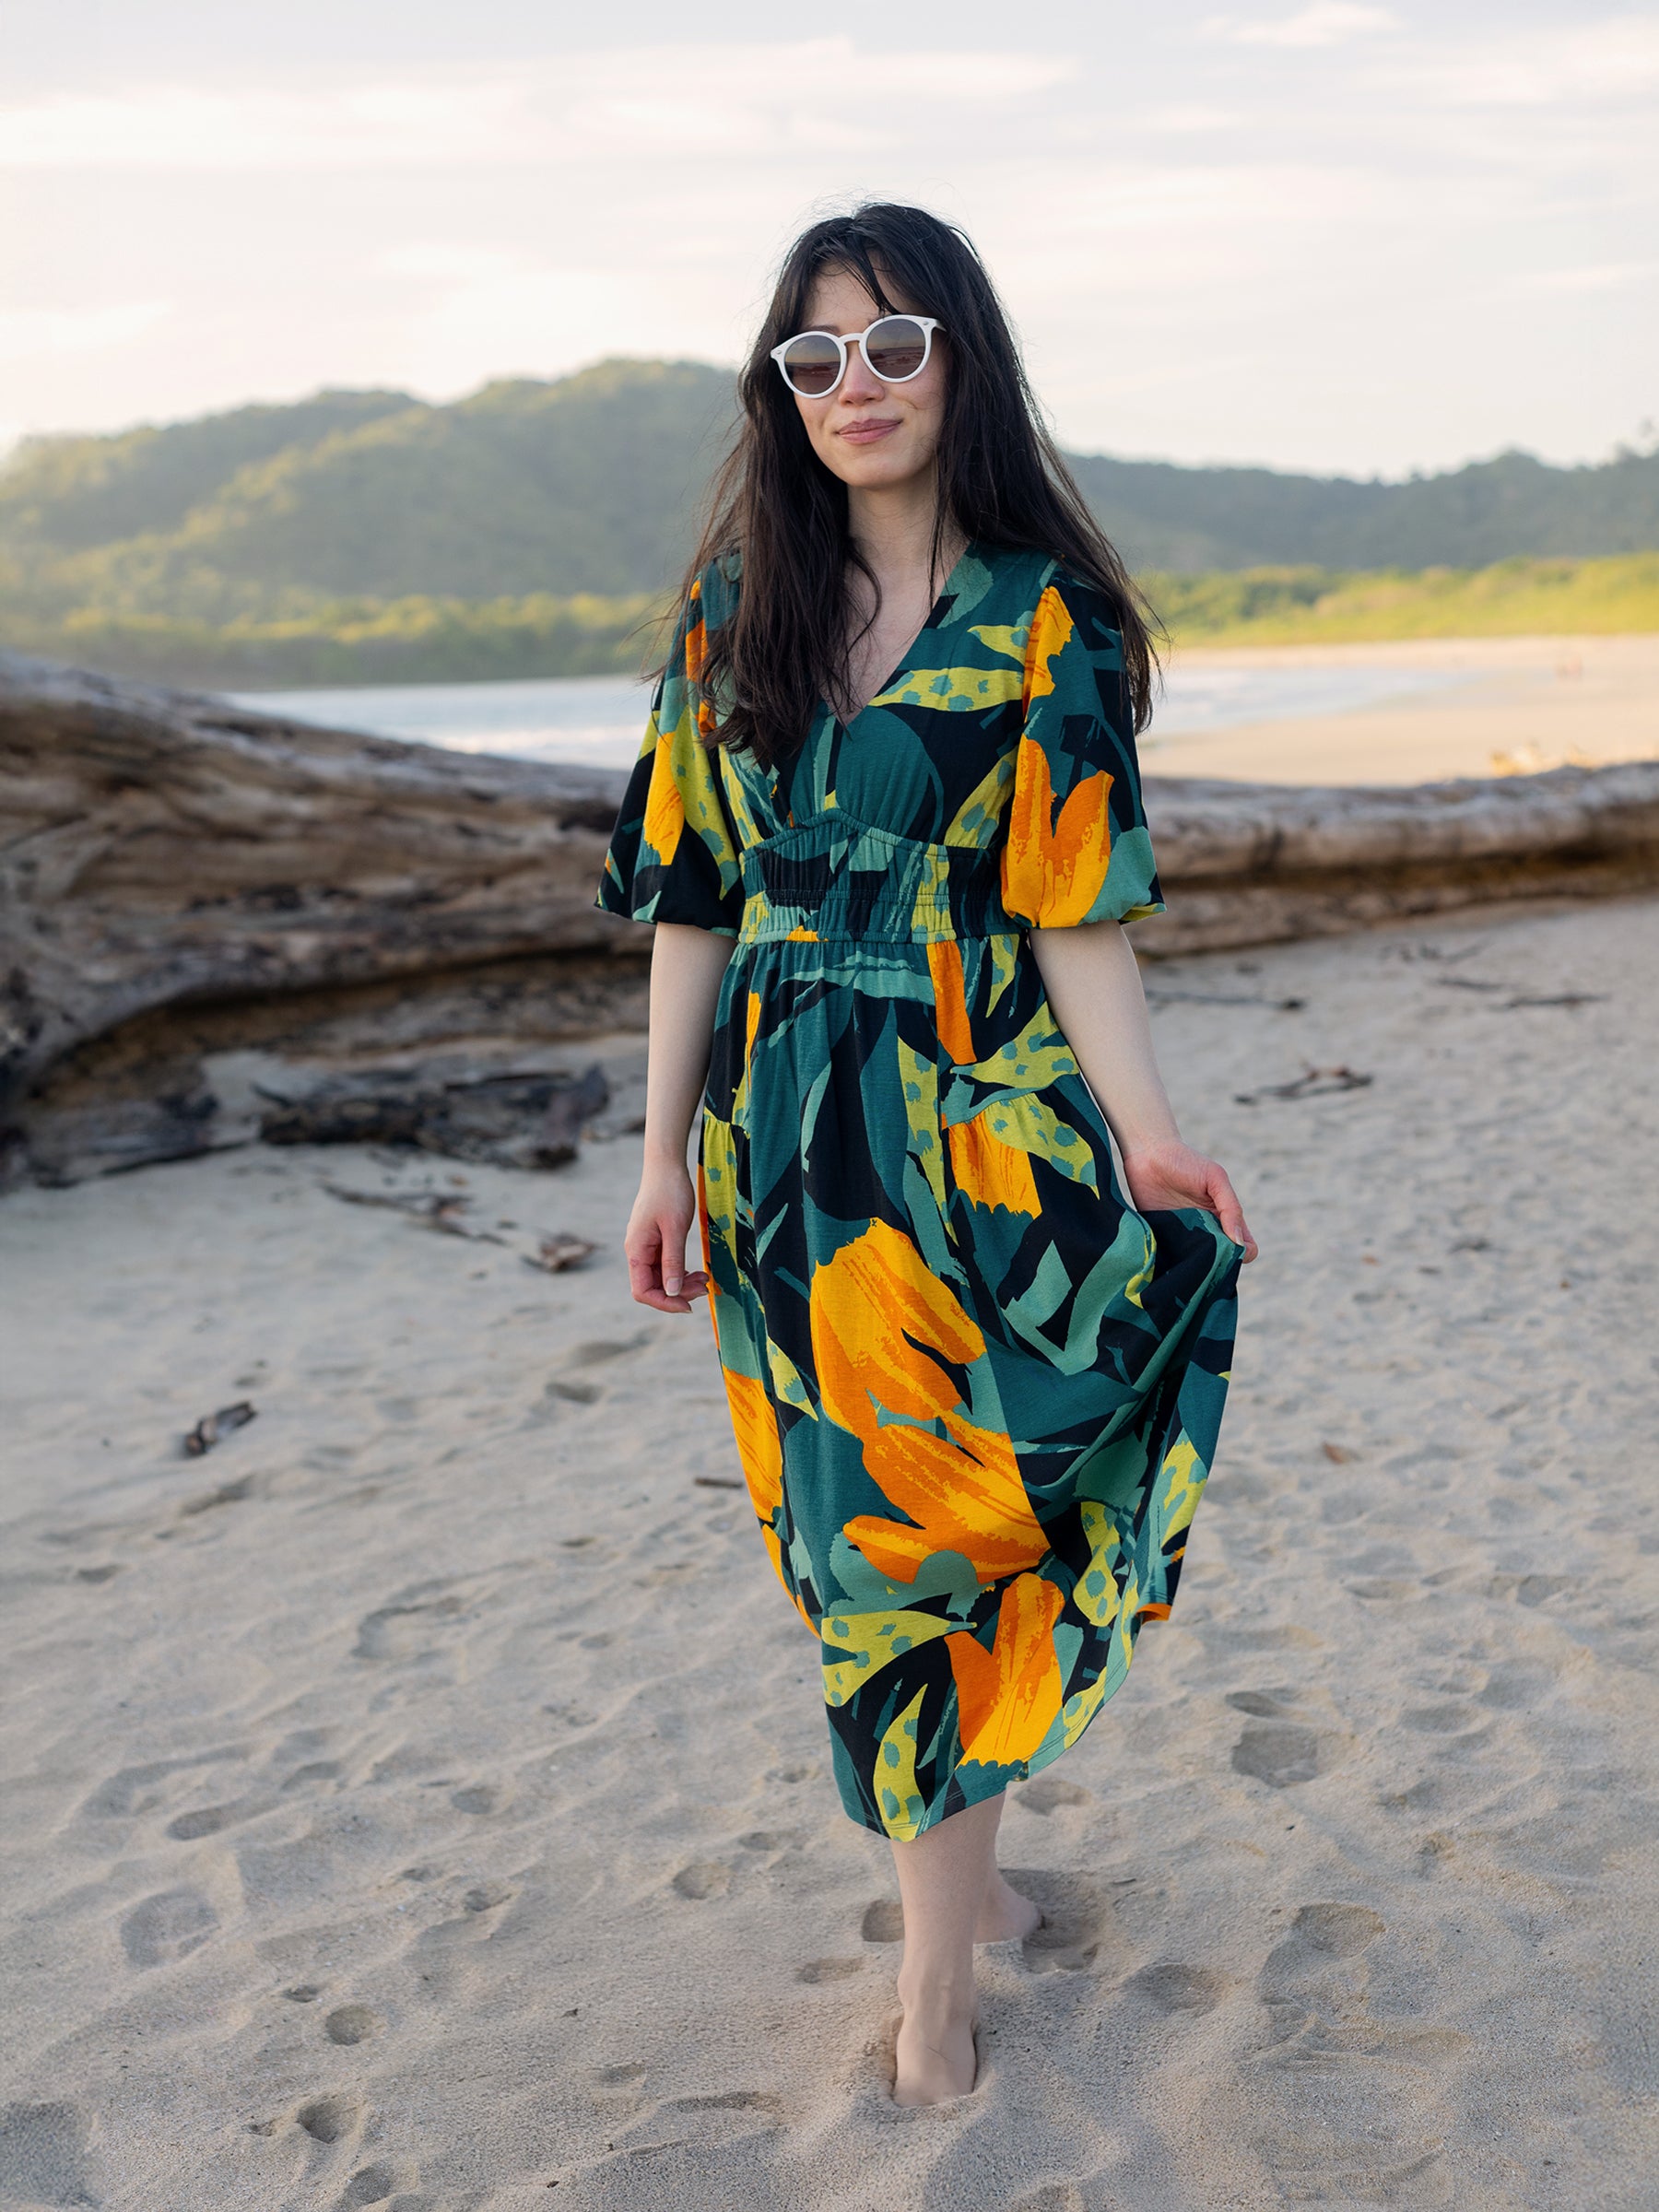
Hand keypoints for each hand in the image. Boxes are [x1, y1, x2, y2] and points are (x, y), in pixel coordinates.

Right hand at [624, 1161, 709, 1311]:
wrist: (666, 1166)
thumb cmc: (670, 1192)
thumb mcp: (675, 1229)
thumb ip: (673, 1262)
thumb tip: (673, 1292)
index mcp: (637, 1250)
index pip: (643, 1291)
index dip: (665, 1303)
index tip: (690, 1304)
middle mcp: (637, 1251)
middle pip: (652, 1287)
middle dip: (678, 1293)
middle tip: (706, 1287)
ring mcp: (645, 1246)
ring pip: (660, 1278)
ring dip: (682, 1283)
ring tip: (705, 1279)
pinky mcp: (655, 1240)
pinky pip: (665, 1265)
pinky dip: (680, 1271)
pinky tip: (696, 1271)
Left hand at [1120, 1138, 1257, 1261]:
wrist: (1147, 1154)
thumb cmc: (1185, 1162)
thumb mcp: (1215, 1179)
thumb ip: (1230, 1208)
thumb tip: (1239, 1242)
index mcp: (1224, 1218)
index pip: (1244, 1247)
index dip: (1243, 1254)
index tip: (1230, 1252)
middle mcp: (1206, 1231)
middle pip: (1221, 1260)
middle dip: (1218, 1265)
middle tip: (1204, 1259)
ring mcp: (1184, 1236)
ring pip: (1196, 1264)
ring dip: (1195, 1267)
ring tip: (1186, 1260)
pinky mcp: (1161, 1238)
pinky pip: (1171, 1258)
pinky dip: (1172, 1263)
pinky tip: (1169, 1259)